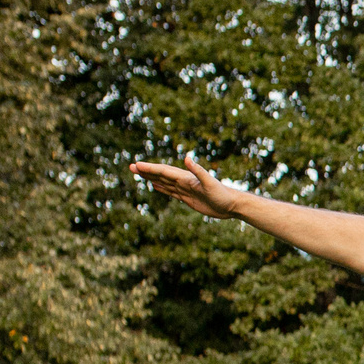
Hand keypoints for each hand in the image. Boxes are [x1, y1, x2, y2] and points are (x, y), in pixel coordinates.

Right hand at [129, 153, 247, 219]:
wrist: (232, 205)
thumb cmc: (223, 194)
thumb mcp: (210, 182)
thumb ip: (198, 170)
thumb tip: (187, 158)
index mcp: (186, 177)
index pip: (164, 171)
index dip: (150, 168)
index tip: (136, 165)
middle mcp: (184, 181)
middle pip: (161, 174)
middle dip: (146, 171)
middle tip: (131, 167)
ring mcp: (186, 190)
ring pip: (164, 182)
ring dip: (151, 178)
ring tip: (139, 174)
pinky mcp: (189, 198)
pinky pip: (172, 192)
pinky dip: (162, 188)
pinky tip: (155, 185)